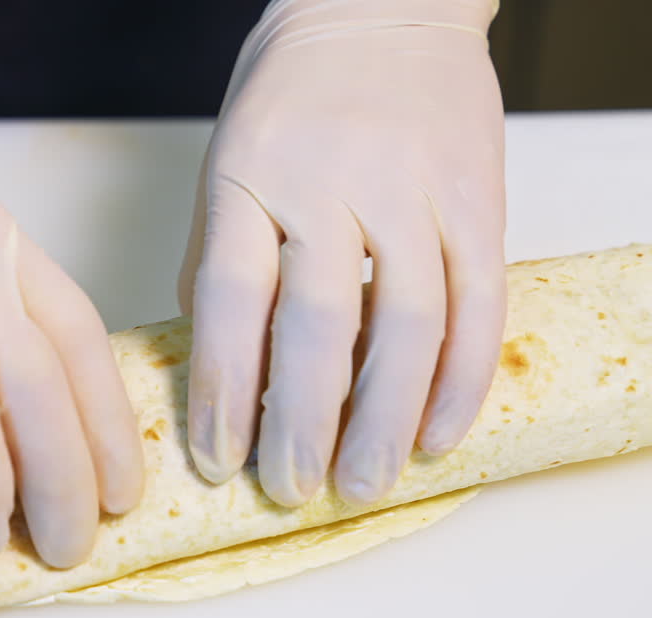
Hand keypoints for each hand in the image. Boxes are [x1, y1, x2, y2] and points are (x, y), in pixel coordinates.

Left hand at [179, 0, 506, 506]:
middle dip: (303, 425)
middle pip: (319, 327)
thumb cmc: (287, 99)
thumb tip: (214, 368)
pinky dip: (463, 377)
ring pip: (408, 325)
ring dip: (387, 419)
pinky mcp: (476, 196)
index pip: (230, 304)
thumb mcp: (224, 165)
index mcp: (248, 181)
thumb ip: (217, 261)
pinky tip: (440, 432)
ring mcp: (410, 190)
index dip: (224, 393)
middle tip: (292, 493)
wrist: (380, 7)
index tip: (217, 462)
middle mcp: (329, 186)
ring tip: (364, 484)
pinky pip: (480, 301)